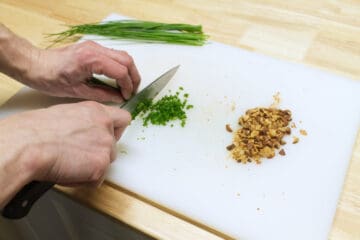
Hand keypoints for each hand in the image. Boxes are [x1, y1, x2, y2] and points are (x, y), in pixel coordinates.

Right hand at [0, 101, 129, 206]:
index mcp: (96, 111)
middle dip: (99, 152)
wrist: (28, 146)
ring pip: (106, 162)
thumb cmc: (35, 131)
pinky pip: (97, 179)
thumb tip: (85, 133)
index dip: (115, 130)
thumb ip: (84, 122)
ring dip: (91, 167)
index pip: (123, 119)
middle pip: (114, 145)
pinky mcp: (100, 165)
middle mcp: (105, 126)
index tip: (107, 136)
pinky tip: (68, 173)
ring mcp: (105, 146)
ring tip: (69, 165)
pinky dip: (83, 181)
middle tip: (79, 156)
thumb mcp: (66, 115)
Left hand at [25, 40, 140, 101]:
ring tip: (127, 86)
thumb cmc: (51, 79)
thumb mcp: (78, 92)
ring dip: (129, 71)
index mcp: (91, 60)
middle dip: (133, 77)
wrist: (36, 64)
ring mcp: (95, 46)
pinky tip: (118, 78)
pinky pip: (114, 55)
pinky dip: (121, 66)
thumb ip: (102, 94)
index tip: (127, 96)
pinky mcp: (93, 47)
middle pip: (127, 60)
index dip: (127, 86)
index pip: (121, 71)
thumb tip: (119, 98)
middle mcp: (95, 49)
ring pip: (123, 56)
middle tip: (132, 91)